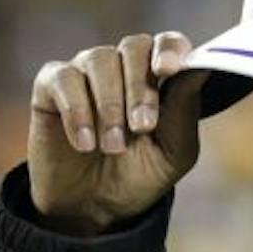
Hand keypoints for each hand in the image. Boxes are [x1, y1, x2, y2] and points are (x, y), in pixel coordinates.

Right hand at [27, 32, 206, 234]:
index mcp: (157, 74)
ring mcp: (85, 72)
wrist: (92, 209)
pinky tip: (85, 143)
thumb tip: (201, 70)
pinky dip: (76, 111)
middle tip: (142, 128)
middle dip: (140, 89)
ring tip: (112, 146)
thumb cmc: (138, 175)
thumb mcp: (173, 153)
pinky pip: (64, 78)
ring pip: (99, 59)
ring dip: (110, 105)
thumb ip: (186, 110)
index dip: (169, 49)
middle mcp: (121, 64)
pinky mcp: (51, 86)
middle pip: (134, 48)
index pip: (168, 42)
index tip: (167, 71)